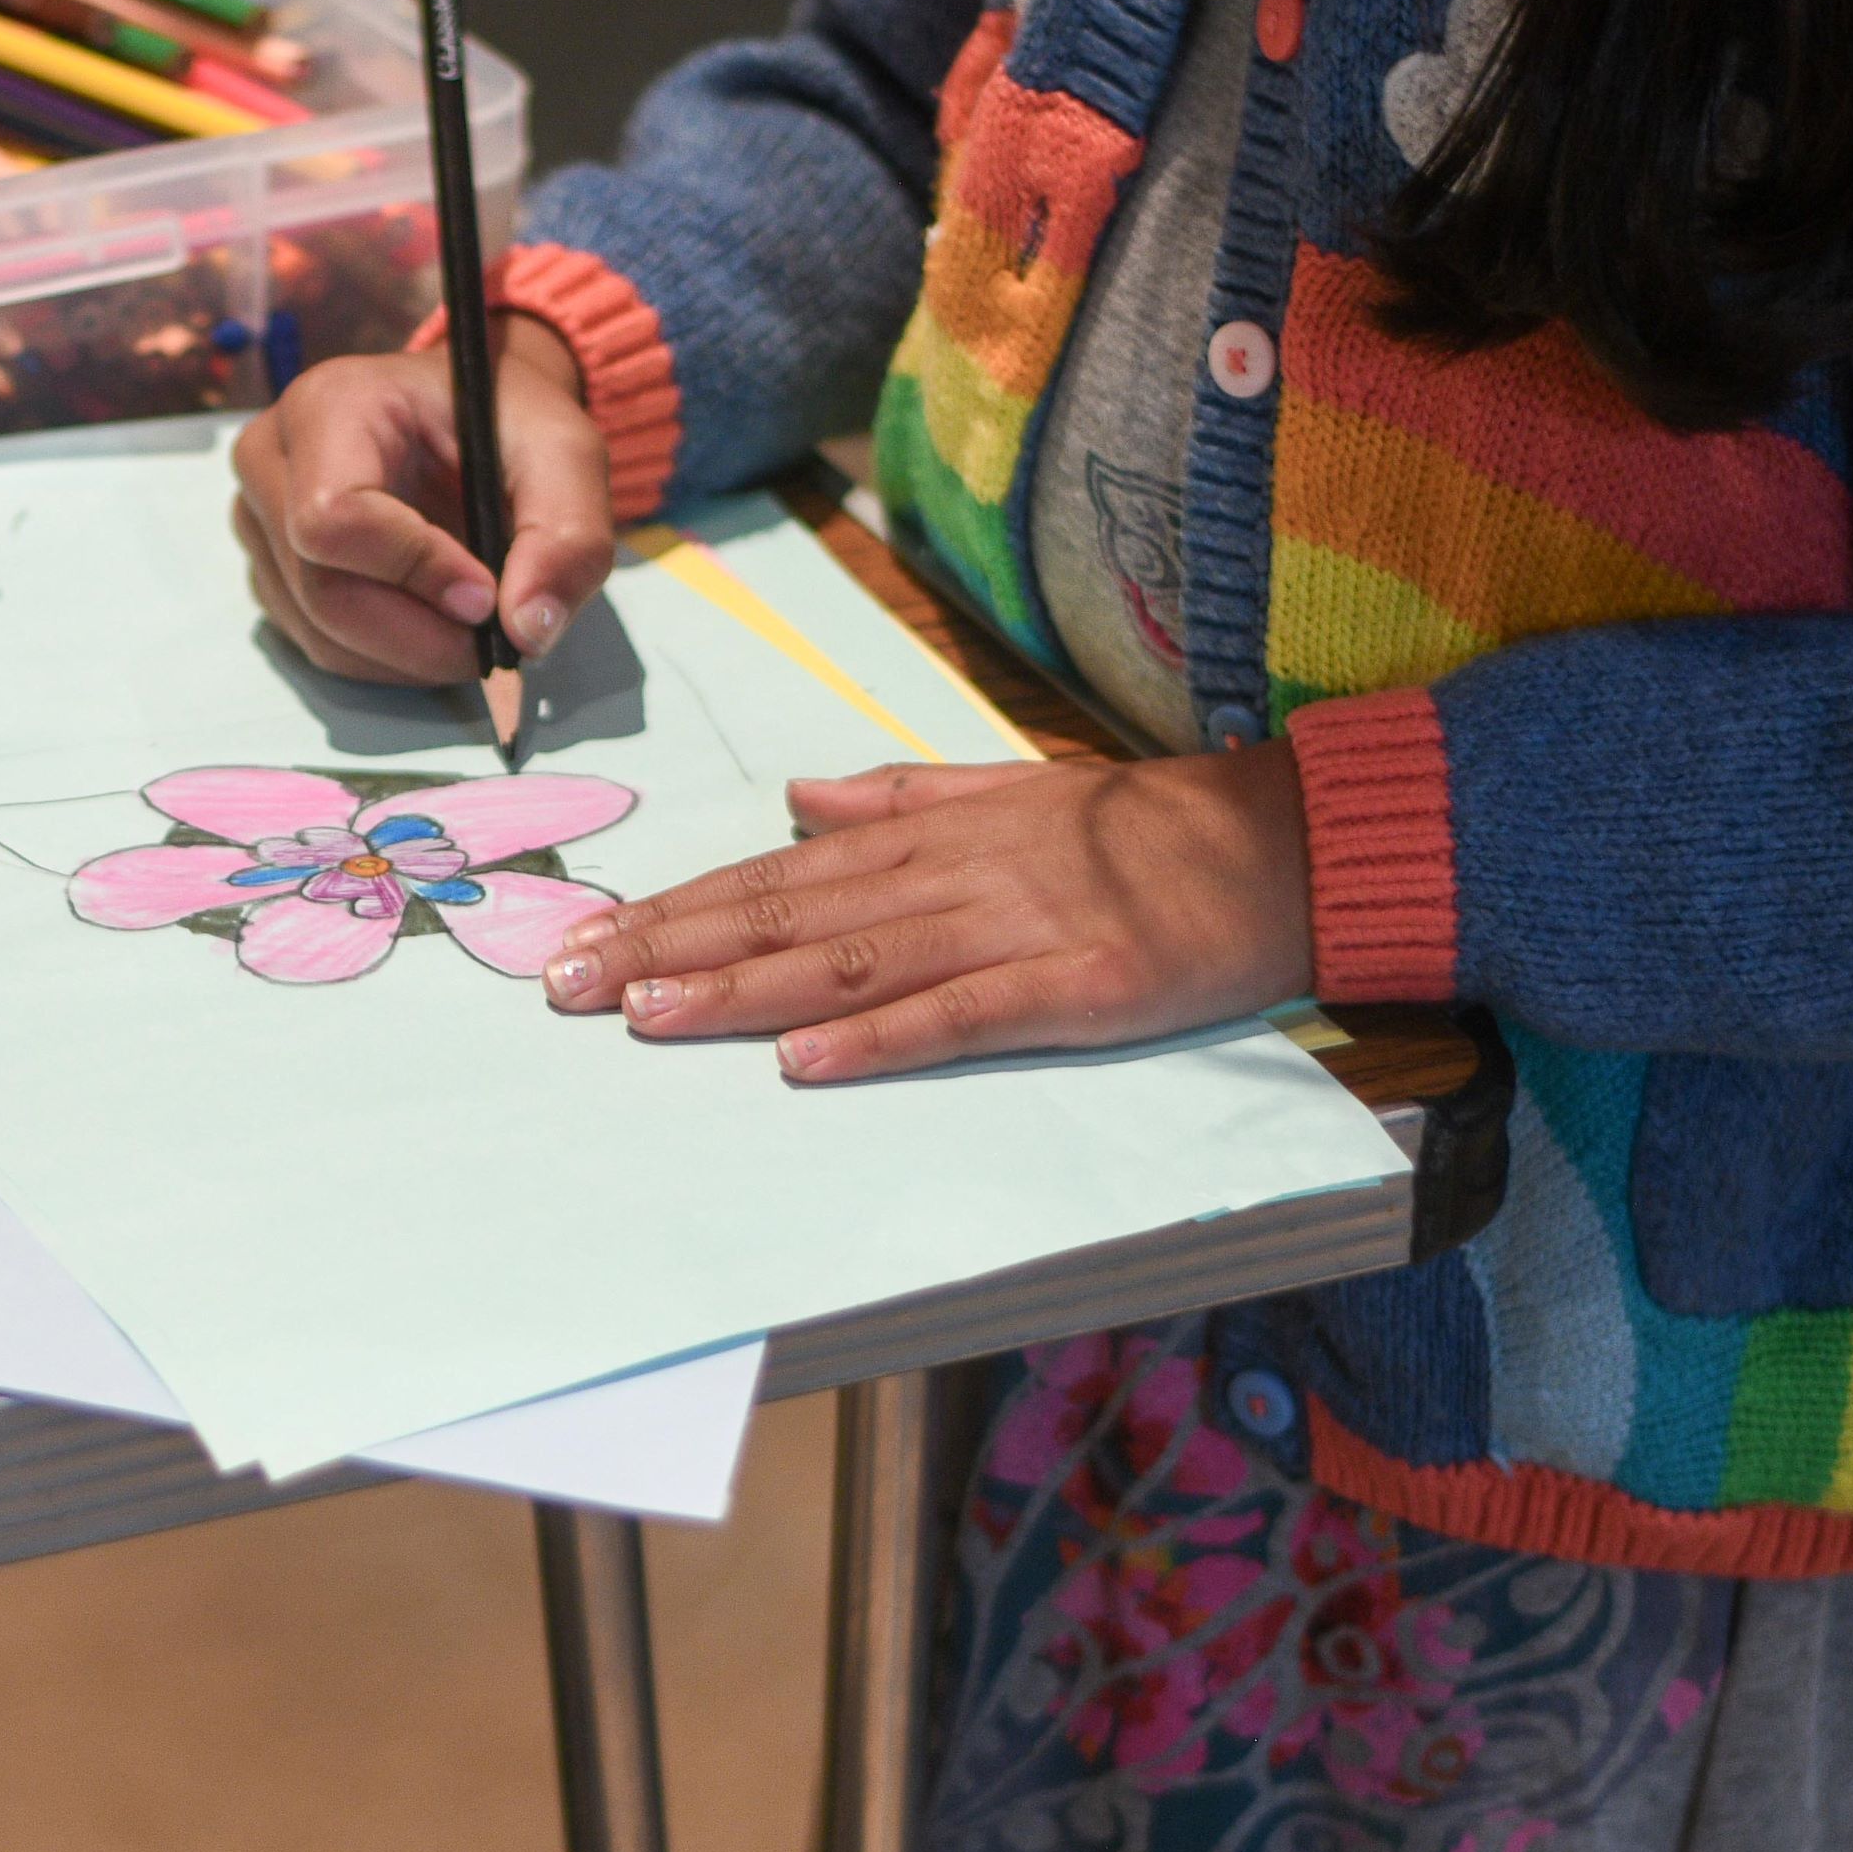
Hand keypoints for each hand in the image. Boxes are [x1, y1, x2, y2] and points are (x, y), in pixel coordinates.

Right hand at [230, 325, 614, 685]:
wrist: (468, 420)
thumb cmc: (506, 423)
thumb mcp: (565, 454)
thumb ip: (567, 536)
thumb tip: (528, 633)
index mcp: (328, 405)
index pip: (333, 518)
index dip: (413, 572)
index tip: (487, 596)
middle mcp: (269, 461)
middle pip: (322, 590)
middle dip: (419, 636)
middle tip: (493, 639)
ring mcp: (258, 522)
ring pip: (319, 632)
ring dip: (409, 656)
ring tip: (472, 625)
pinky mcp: (269, 572)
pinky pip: (318, 647)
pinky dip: (387, 660)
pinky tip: (434, 625)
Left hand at [540, 745, 1319, 1081]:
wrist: (1284, 846)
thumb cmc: (1146, 831)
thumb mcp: (1011, 791)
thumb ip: (899, 796)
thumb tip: (797, 795)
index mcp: (931, 835)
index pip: (773, 875)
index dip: (675, 908)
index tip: (585, 936)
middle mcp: (953, 876)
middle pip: (786, 916)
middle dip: (669, 950)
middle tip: (568, 986)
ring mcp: (1013, 931)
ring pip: (850, 962)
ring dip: (741, 991)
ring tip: (648, 1016)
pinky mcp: (1074, 987)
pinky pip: (960, 1015)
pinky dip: (879, 1038)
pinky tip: (803, 1060)